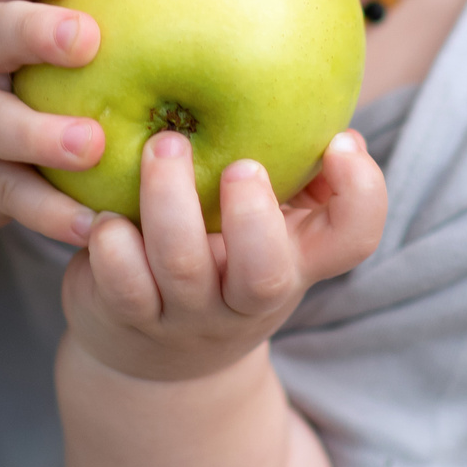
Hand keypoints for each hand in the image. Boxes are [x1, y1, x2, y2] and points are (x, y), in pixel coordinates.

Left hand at [62, 127, 387, 382]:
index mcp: (295, 259)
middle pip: (265, 273)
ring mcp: (188, 312)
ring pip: (182, 265)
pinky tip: (104, 211)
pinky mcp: (131, 316)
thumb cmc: (225, 254)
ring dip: (169, 201)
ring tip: (161, 146)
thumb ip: (297, 167)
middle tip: (239, 163)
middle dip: (253, 216)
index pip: (355, 239)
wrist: (160, 362)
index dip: (362, 193)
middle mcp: (246, 295)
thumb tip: (329, 104)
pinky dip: (111, 241)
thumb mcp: (271, 222)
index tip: (339, 142)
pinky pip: (121, 282)